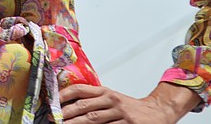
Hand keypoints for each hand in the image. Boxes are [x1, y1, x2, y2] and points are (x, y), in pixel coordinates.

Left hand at [59, 83, 199, 123]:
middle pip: (85, 106)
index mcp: (105, 91)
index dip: (65, 94)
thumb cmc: (129, 106)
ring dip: (78, 123)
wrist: (157, 111)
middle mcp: (112, 100)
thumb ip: (94, 99)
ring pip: (94, 120)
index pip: (81, 90)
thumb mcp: (112, 97)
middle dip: (68, 113)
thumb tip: (70, 104)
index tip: (53, 101)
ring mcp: (120, 114)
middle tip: (55, 118)